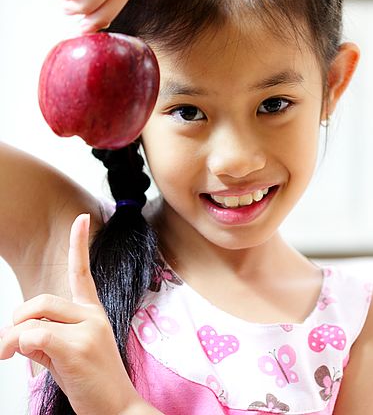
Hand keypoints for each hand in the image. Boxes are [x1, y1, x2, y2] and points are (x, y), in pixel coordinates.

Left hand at [0, 214, 144, 414]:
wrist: (118, 410)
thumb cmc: (92, 383)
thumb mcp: (66, 354)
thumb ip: (46, 336)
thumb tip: (16, 335)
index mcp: (92, 313)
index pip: (82, 272)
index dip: (79, 244)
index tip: (81, 218)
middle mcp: (92, 315)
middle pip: (41, 301)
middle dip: (17, 321)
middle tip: (8, 347)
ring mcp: (87, 329)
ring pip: (33, 320)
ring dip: (13, 340)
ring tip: (14, 358)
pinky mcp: (77, 346)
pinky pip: (33, 337)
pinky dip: (19, 348)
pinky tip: (27, 362)